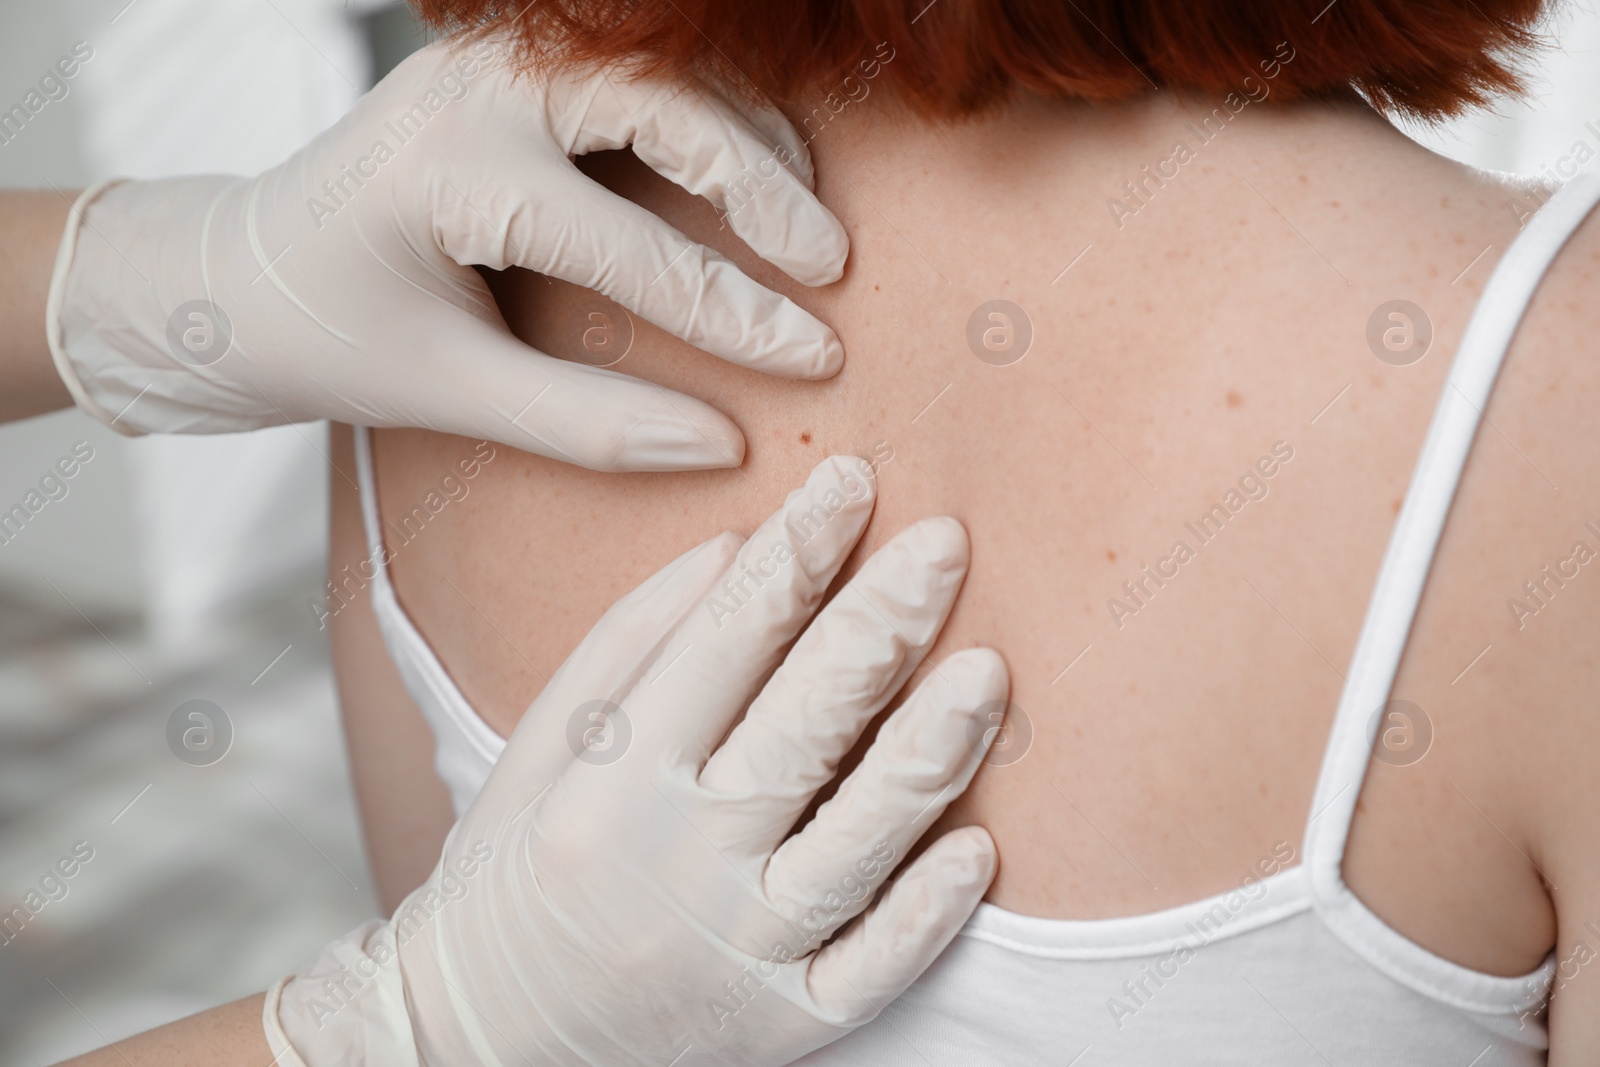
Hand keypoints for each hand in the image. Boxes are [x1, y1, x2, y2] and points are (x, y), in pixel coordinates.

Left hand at [46, 35, 846, 470]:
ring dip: (749, 137)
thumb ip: (584, 425)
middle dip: (758, 186)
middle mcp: (472, 90)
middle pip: (659, 103)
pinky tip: (760, 170)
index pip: (621, 240)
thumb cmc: (330, 336)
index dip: (728, 309)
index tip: (811, 357)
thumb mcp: (448, 394)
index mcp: (447, 172)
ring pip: (661, 69)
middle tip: (829, 265)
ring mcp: (491, 61)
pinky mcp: (509, 65)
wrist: (236, 273)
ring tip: (813, 220)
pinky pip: (635, 71)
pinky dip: (709, 117)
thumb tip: (719, 446)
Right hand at [265, 457, 1007, 1065]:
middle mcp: (679, 863)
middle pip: (804, 728)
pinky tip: (980, 845)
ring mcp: (737, 951)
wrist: (484, 1038)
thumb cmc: (513, 868)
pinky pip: (873, 971)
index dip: (796, 553)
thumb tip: (740, 546)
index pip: (722, 643)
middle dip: (880, 624)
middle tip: (944, 544)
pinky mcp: (781, 1024)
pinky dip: (929, 914)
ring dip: (930, 752)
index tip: (851, 479)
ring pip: (857, 845)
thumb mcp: (537, 744)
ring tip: (988, 670)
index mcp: (613, 781)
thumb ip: (632, 640)